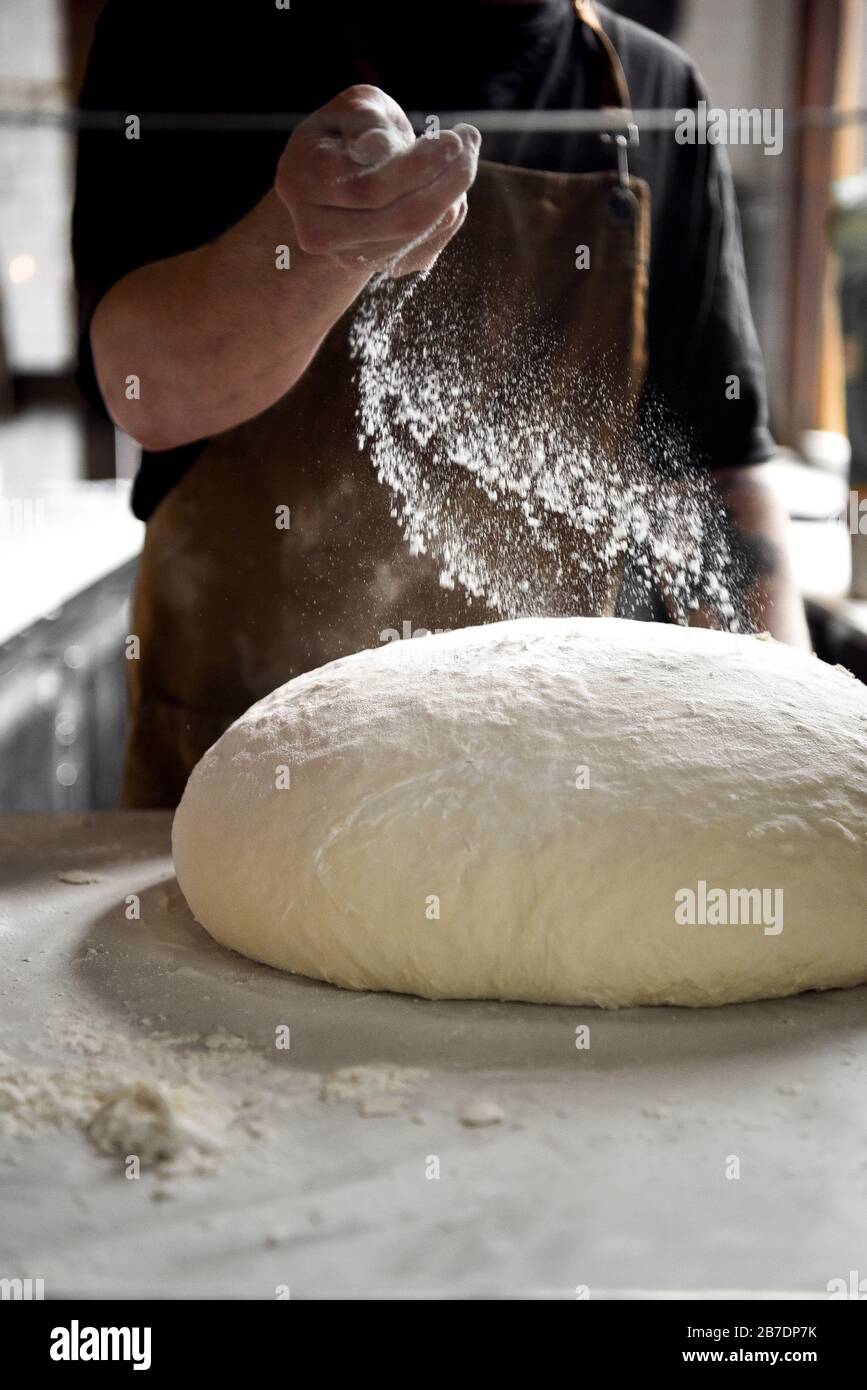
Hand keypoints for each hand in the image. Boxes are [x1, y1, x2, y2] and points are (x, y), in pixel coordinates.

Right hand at [275, 85, 479, 277]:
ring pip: (416, 234)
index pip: (368, 186)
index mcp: (300, 180)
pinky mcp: (379, 267)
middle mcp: (318, 230)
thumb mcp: (353, 109)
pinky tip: (449, 184)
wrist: (337, 183)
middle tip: (470, 142)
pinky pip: (426, 246)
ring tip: (465, 155)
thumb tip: (385, 147)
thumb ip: (367, 119)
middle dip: (446, 180)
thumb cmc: (348, 132)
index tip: (452, 139)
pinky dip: (447, 213)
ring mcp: (348, 257)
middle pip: (398, 218)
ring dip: (453, 194)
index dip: (416, 166)